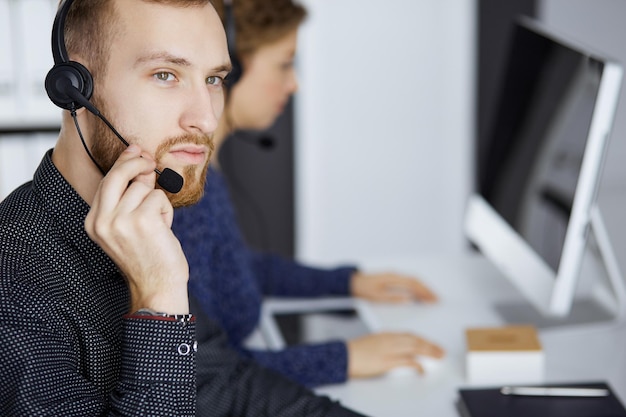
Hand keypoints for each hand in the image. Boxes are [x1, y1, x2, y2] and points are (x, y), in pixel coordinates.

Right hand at [84, 145, 188, 313]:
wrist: (157, 286)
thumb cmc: (147, 257)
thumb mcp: (127, 228)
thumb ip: (129, 199)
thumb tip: (140, 165)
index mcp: (93, 222)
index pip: (106, 182)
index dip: (123, 163)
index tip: (136, 150)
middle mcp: (102, 220)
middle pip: (118, 174)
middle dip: (137, 162)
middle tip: (151, 161)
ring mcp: (121, 220)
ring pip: (144, 186)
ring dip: (158, 201)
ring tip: (158, 223)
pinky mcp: (143, 220)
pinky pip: (159, 197)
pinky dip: (167, 210)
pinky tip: (164, 228)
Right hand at [347, 332, 444, 377]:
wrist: (344, 355)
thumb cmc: (355, 351)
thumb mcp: (373, 342)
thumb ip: (386, 344)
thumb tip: (396, 350)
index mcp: (387, 334)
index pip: (410, 335)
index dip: (423, 339)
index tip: (430, 344)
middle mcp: (390, 340)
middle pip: (415, 340)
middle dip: (430, 345)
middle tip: (440, 351)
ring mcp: (389, 350)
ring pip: (415, 348)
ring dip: (428, 352)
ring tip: (438, 356)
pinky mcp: (387, 361)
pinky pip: (407, 362)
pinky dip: (417, 365)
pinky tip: (422, 369)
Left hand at [350, 271, 436, 302]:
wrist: (354, 282)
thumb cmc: (364, 289)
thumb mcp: (377, 297)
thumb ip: (393, 298)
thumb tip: (408, 300)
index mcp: (392, 278)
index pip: (413, 284)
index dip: (424, 291)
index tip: (432, 299)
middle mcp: (395, 275)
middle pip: (416, 281)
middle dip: (427, 290)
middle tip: (436, 300)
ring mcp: (394, 276)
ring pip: (413, 281)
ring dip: (423, 288)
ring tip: (431, 299)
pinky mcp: (393, 279)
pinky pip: (408, 282)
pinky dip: (416, 288)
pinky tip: (419, 295)